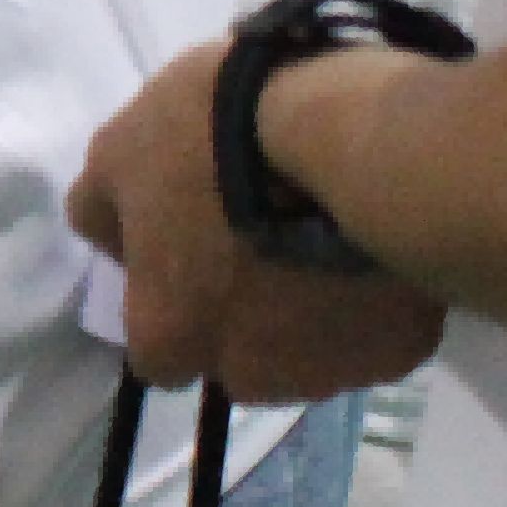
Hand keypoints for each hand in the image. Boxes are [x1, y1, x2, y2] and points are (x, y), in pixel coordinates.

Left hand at [71, 45, 447, 400]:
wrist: (340, 132)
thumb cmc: (209, 139)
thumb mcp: (118, 152)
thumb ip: (102, 212)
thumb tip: (119, 242)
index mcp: (172, 338)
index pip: (159, 356)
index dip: (172, 307)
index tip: (193, 260)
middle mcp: (250, 375)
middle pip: (240, 362)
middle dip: (248, 319)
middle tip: (263, 242)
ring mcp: (334, 369)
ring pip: (313, 355)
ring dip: (311, 313)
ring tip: (323, 238)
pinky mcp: (403, 348)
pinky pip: (379, 333)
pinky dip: (373, 301)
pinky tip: (371, 247)